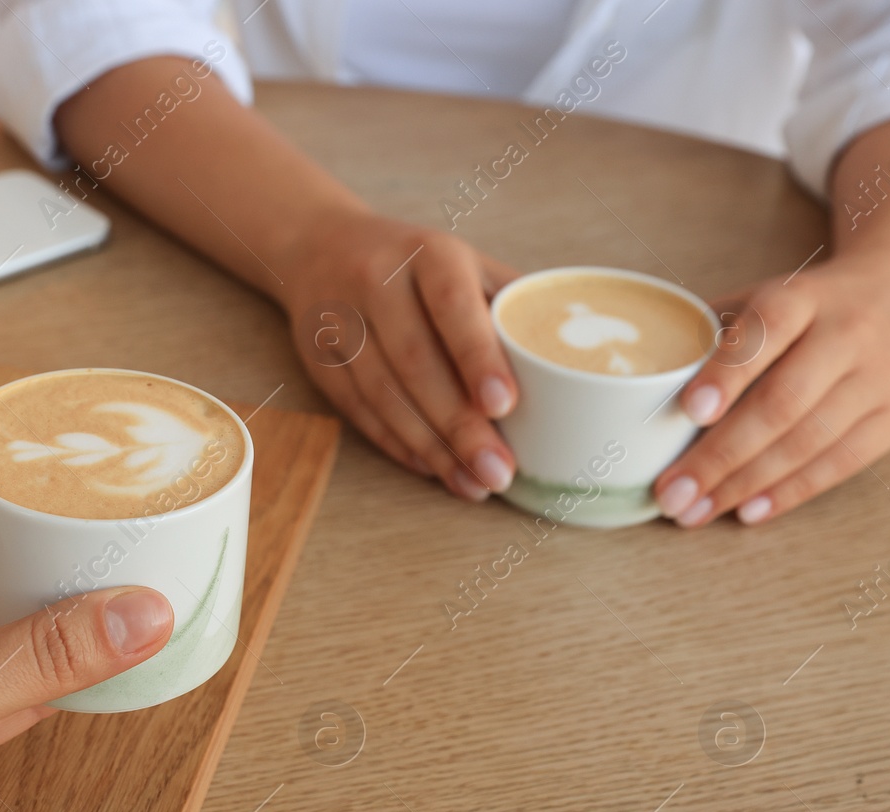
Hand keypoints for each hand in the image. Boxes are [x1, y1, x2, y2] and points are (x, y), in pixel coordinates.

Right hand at [283, 209, 521, 499]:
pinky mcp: (318, 359)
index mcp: (427, 254)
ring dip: (430, 447)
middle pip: (415, 363)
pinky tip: (432, 469)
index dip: (477, 357)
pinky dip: (397, 445)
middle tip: (498, 471)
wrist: (322, 248)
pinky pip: (358, 411)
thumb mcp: (466, 263)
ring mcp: (340, 322)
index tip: (505, 405)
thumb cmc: (418, 266)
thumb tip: (571, 364)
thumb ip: (508, 306)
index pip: (451, 306)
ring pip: (383, 395)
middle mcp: (376, 283)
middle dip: (459, 425)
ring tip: (473, 484)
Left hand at [652, 249, 889, 526]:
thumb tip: (636, 388)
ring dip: (745, 484)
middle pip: (783, 403)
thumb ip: (708, 336)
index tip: (688, 411)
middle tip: (671, 493)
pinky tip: (747, 510)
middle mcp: (848, 335)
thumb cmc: (804, 307)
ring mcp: (879, 378)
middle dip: (720, 456)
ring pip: (809, 441)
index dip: (727, 374)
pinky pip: (840, 464)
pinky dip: (788, 492)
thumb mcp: (759, 299)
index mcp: (804, 298)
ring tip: (695, 511)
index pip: (766, 331)